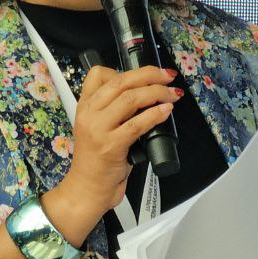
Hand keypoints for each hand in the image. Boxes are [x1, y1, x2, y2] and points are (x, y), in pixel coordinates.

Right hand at [59, 65, 179, 217]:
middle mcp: (89, 113)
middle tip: (168, 76)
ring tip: (172, 95)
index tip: (145, 75)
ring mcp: (98, 129)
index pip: (97, 74)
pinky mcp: (111, 146)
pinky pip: (137, 124)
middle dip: (150, 74)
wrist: (87, 189)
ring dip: (157, 92)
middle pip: (121, 81)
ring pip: (131, 98)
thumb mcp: (98, 127)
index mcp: (84, 106)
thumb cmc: (97, 160)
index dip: (125, 69)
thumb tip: (146, 94)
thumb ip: (114, 110)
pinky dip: (155, 114)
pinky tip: (166, 112)